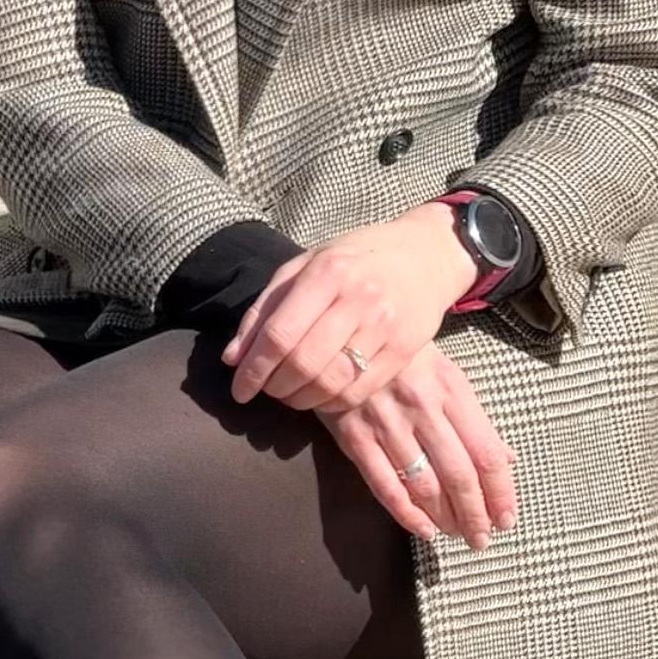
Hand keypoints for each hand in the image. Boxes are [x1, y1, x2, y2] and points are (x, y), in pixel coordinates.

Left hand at [220, 202, 475, 412]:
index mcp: (327, 272)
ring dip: (301, 399)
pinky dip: (331, 403)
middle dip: (275, 387)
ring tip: (291, 394)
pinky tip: (321, 395)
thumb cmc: (354, 259)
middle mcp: (358, 298)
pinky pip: (359, 392)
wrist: (424, 255)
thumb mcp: (304, 267)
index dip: (254, 369)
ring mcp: (385, 325)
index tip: (239, 390)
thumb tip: (232, 359)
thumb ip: (265, 309)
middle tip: (267, 390)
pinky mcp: (405, 349)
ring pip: (331, 383)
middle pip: (303, 362)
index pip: (280, 333)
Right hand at [312, 340, 518, 549]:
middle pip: (459, 475)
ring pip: (425, 485)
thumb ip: (475, 418)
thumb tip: (506, 459)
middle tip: (482, 539)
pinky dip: (406, 514)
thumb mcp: (446, 374)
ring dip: (446, 519)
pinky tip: (423, 530)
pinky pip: (384, 485)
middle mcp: (422, 406)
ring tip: (457, 535)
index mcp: (451, 388)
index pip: (486, 452)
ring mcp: (386, 422)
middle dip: (476, 516)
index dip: (501, 492)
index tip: (507, 518)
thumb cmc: (405, 356)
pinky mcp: (354, 435)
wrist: (345, 328)